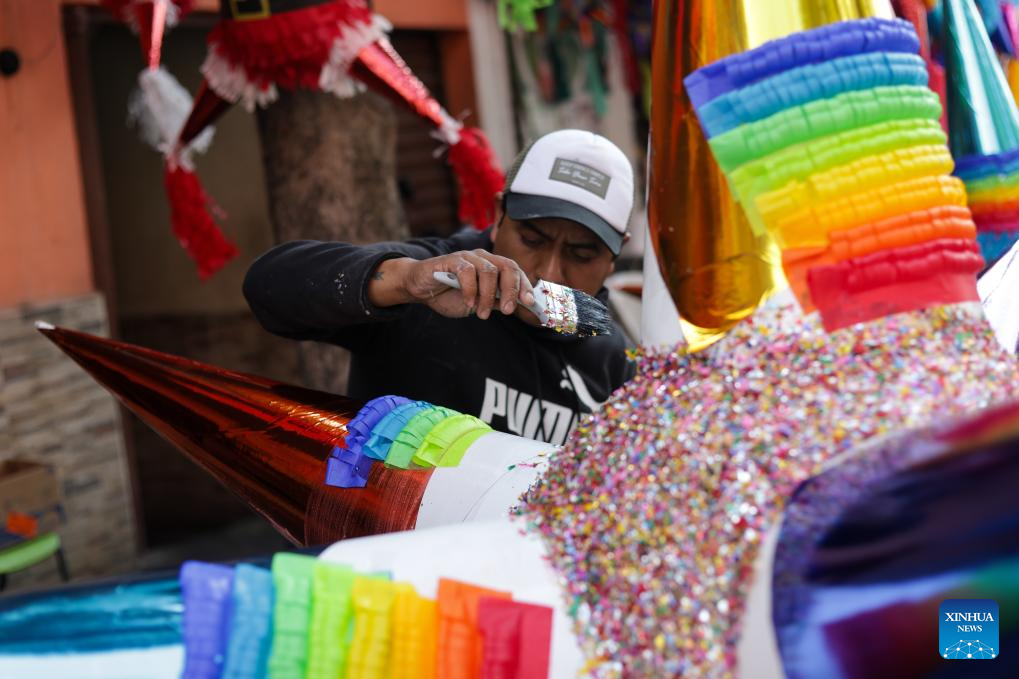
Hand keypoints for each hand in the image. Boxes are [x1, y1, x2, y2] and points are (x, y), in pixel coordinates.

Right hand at [369, 251, 535, 319]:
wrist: (421, 288)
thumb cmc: (450, 294)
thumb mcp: (478, 303)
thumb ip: (496, 302)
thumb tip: (520, 306)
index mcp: (492, 265)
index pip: (514, 271)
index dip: (524, 285)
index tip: (530, 303)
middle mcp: (482, 257)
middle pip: (507, 267)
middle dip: (512, 290)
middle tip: (509, 310)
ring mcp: (467, 257)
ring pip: (488, 271)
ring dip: (488, 296)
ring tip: (481, 313)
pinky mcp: (451, 260)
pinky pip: (467, 271)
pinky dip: (470, 289)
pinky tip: (469, 303)